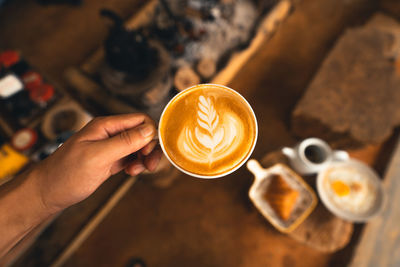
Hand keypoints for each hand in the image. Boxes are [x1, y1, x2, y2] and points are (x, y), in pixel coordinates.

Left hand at [33, 113, 161, 212]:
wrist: (48, 192)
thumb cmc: (65, 174)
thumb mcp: (97, 156)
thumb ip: (124, 142)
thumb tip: (149, 130)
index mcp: (105, 126)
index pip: (140, 120)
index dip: (150, 134)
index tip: (148, 152)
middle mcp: (109, 133)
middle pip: (142, 133)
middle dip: (150, 148)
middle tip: (149, 165)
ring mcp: (110, 147)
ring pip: (139, 146)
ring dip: (144, 158)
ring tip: (137, 171)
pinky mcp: (110, 160)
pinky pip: (131, 157)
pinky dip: (136, 164)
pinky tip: (130, 172)